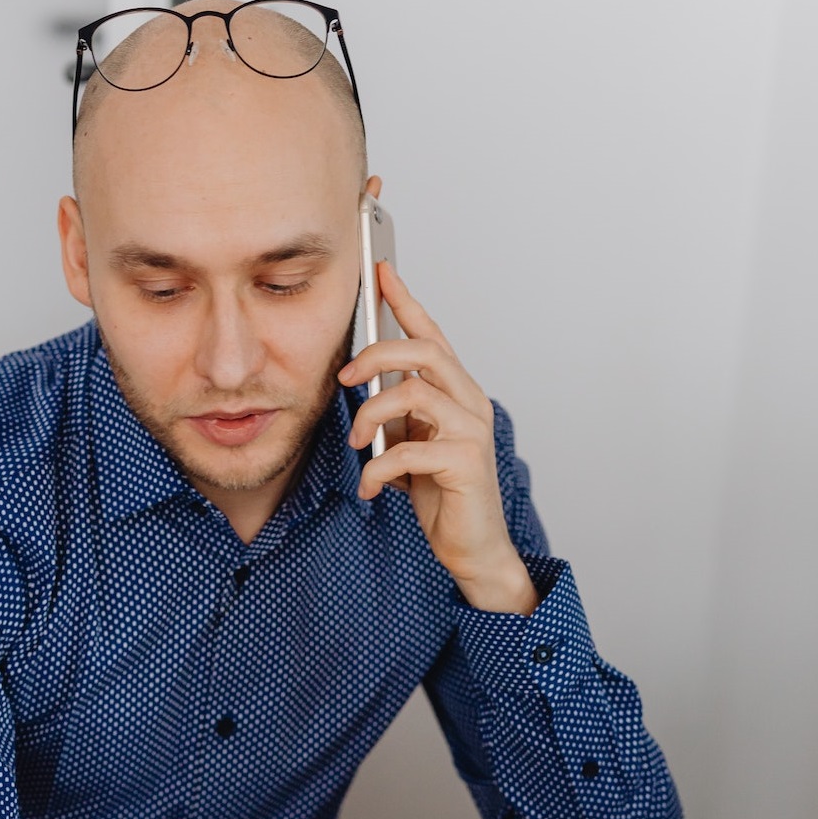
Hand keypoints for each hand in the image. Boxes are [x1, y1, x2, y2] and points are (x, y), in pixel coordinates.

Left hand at [338, 259, 537, 614]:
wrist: (472, 547)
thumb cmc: (442, 493)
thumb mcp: (410, 444)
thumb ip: (396, 414)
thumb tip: (361, 389)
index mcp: (457, 393)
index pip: (432, 335)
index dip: (406, 301)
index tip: (381, 271)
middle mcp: (470, 402)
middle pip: (424, 350)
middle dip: (376, 354)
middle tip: (345, 376)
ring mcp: (472, 430)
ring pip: (412, 393)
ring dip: (370, 417)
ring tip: (356, 446)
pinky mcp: (466, 462)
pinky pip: (407, 450)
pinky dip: (377, 468)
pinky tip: (371, 486)